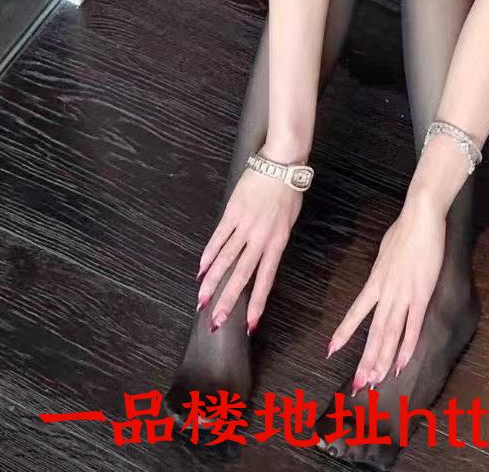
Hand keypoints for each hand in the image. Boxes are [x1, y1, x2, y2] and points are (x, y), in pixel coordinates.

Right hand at [196, 155, 303, 333]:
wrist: (281, 163)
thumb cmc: (288, 192)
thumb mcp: (288, 221)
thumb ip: (274, 242)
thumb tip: (260, 259)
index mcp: (278, 241)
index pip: (266, 278)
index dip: (256, 302)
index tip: (249, 324)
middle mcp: (260, 237)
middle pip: (241, 274)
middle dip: (227, 300)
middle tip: (215, 321)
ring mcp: (244, 225)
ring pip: (225, 259)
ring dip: (212, 281)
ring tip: (201, 299)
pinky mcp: (232, 212)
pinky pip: (218, 237)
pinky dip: (208, 254)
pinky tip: (201, 269)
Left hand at [327, 193, 444, 387]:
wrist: (419, 218)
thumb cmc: (404, 230)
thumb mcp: (386, 252)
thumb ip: (383, 270)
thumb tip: (381, 277)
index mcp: (375, 281)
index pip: (356, 313)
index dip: (344, 332)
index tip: (332, 350)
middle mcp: (385, 292)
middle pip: (373, 332)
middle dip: (366, 359)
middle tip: (359, 383)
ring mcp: (403, 294)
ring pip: (390, 334)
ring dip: (382, 360)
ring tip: (376, 381)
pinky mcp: (421, 294)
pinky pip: (413, 326)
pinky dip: (406, 347)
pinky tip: (401, 363)